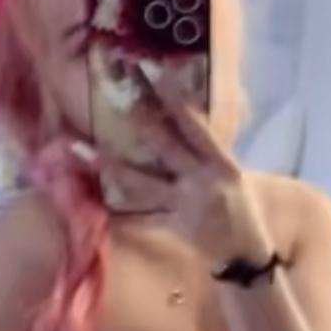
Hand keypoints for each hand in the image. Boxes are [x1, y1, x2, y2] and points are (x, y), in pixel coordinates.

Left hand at [99, 76, 273, 268]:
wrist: (248, 257)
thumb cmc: (243, 210)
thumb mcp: (235, 177)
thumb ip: (210, 155)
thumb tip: (186, 121)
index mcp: (223, 165)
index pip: (197, 126)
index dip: (177, 100)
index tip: (157, 73)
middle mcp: (202, 181)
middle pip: (165, 145)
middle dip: (141, 118)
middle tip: (118, 92)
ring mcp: (184, 205)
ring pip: (141, 181)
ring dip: (110, 165)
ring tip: (81, 149)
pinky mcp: (172, 227)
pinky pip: (141, 217)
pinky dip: (119, 212)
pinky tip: (91, 203)